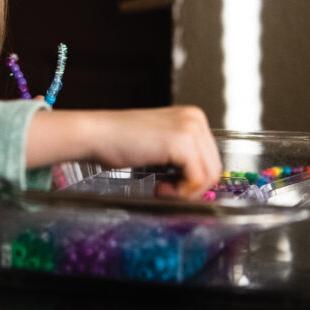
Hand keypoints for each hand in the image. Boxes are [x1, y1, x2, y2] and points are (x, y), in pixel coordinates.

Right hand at [27, 106, 220, 198]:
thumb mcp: (160, 144)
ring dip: (186, 192)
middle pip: (214, 168)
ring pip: (209, 176)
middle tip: (165, 189)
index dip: (193, 180)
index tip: (170, 184)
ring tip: (161, 188)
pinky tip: (159, 186)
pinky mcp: (181, 143)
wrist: (95, 135)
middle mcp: (196, 119)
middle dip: (191, 188)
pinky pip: (196, 179)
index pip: (211, 159)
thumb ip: (182, 157)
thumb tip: (201, 185)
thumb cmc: (119, 142)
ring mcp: (190, 129)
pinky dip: (180, 192)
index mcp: (193, 118)